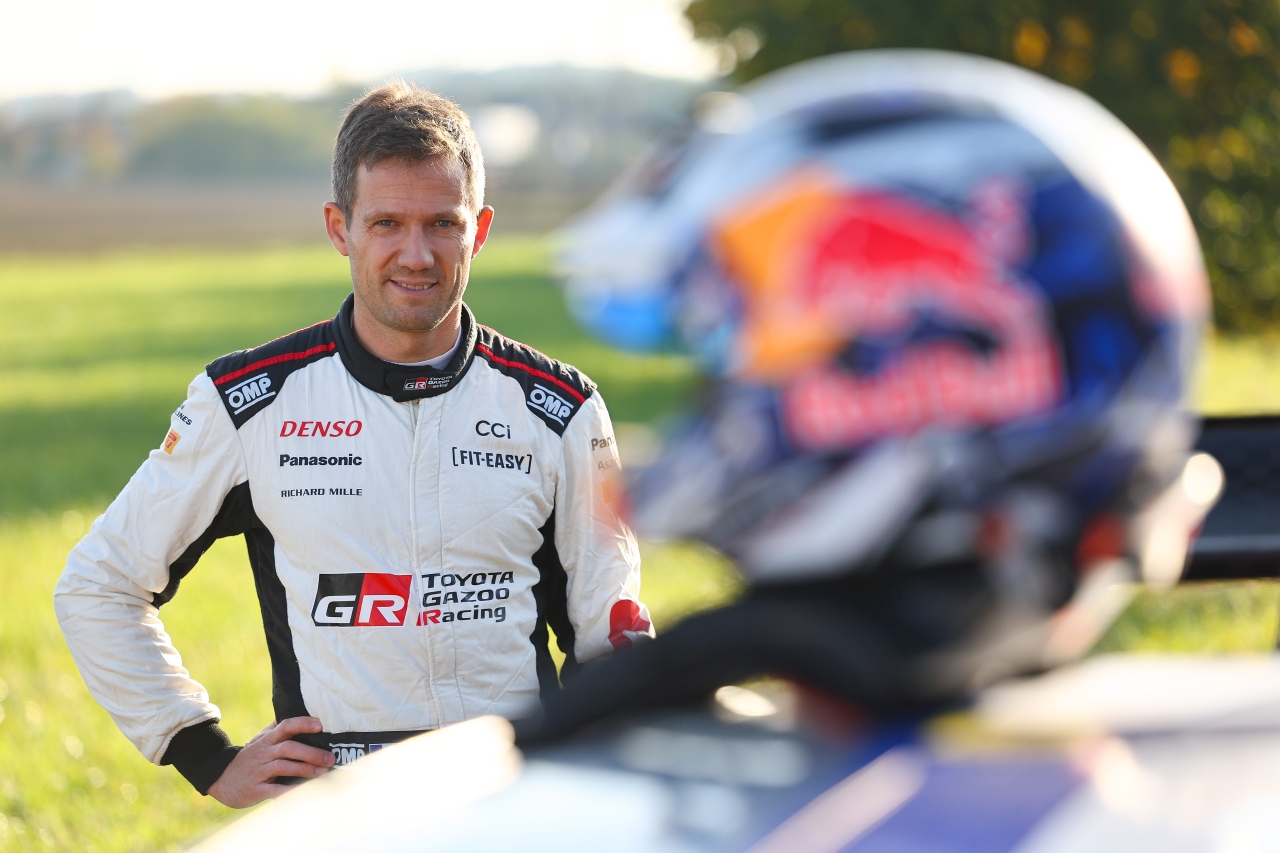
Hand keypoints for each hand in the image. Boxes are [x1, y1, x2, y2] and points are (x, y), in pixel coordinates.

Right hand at [207, 716, 334, 807]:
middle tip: (330, 758)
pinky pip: (273, 790)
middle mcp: (264, 753)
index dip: (302, 724)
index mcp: (267, 739)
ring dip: (305, 770)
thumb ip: (278, 728)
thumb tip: (298, 709)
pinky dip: (288, 791)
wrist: (220, 778)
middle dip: (311, 753)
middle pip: (288, 748)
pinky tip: (303, 792)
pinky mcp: (255, 789)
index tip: (320, 725)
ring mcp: (258, 771)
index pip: (285, 726)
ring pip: (283, 767)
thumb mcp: (262, 739)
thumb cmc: (250, 758)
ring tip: (323, 772)